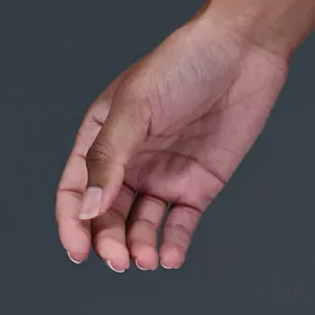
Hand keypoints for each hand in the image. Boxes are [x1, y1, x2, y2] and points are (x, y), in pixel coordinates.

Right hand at [55, 15, 289, 270]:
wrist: (241, 54)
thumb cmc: (180, 67)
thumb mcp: (135, 108)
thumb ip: (110, 158)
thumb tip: (89, 208)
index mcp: (101, 137)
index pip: (77, 189)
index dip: (73, 223)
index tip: (79, 252)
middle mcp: (130, 161)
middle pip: (109, 214)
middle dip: (109, 241)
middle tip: (119, 260)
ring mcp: (164, 175)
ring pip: (142, 223)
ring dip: (139, 245)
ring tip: (145, 260)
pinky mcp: (200, 185)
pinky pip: (181, 222)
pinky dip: (174, 242)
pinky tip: (170, 257)